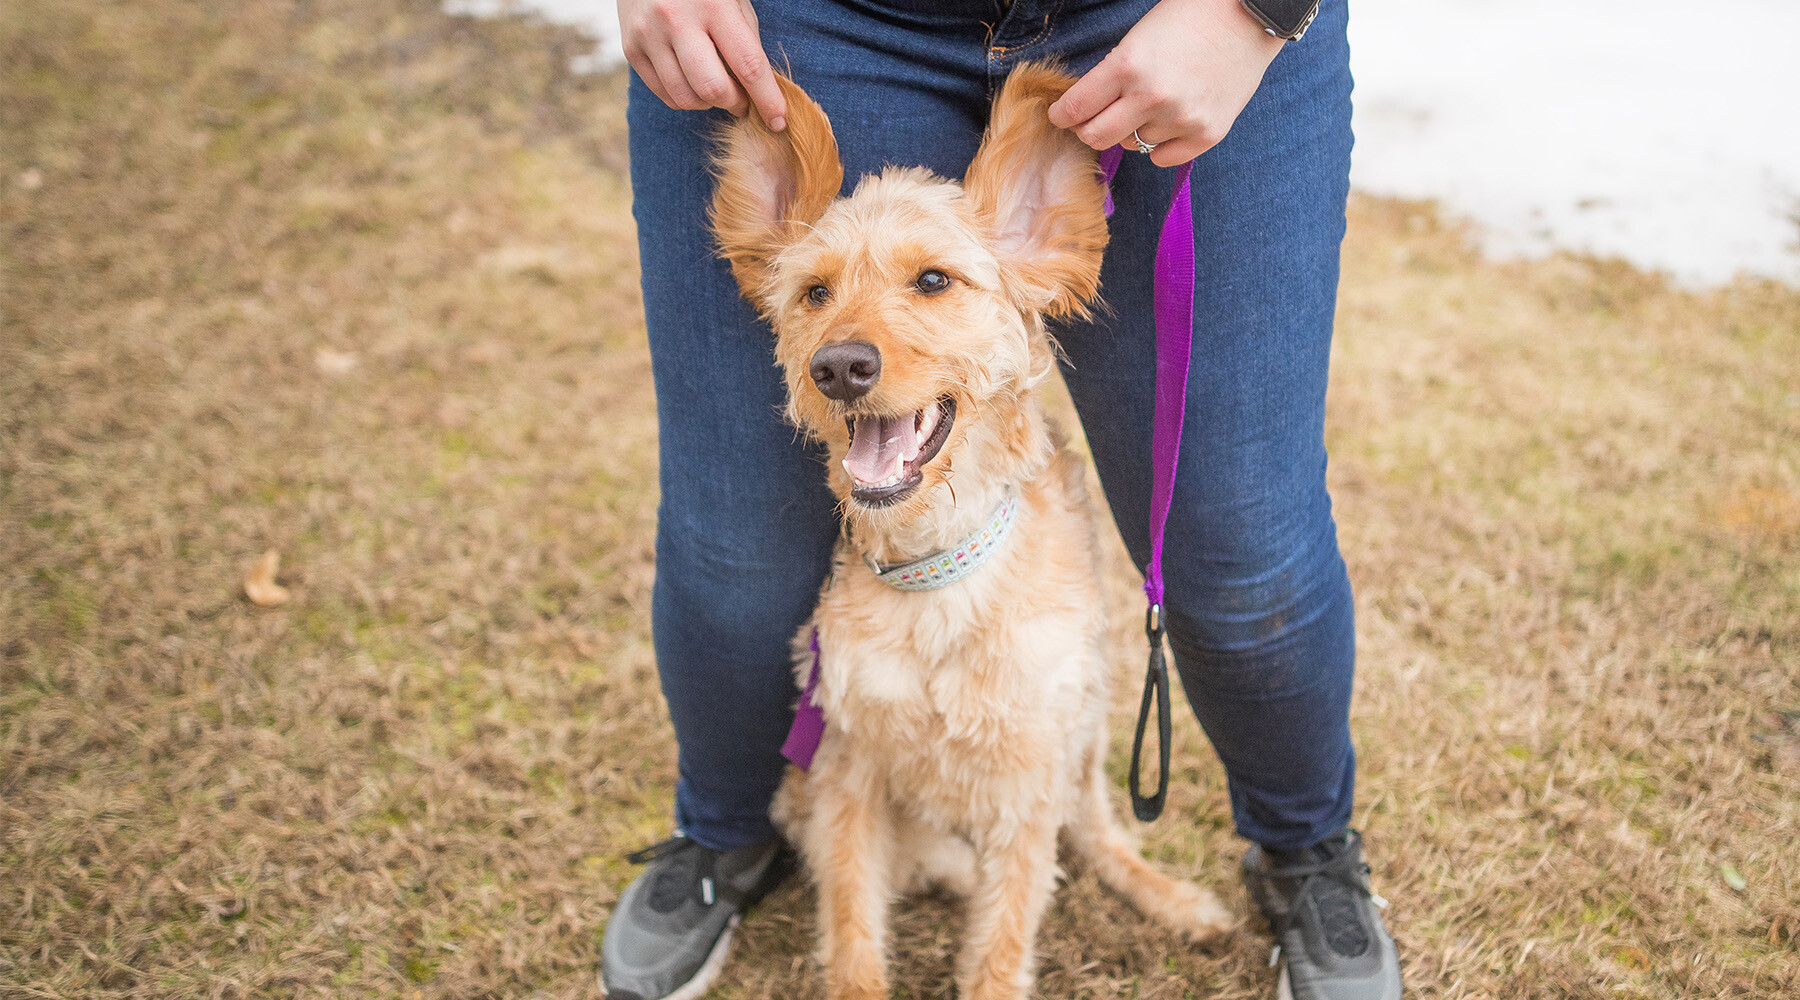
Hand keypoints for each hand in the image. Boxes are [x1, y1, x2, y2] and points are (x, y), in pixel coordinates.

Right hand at [618, 0, 787, 129]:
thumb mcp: (733, 1)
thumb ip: (745, 42)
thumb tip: (757, 92)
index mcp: (713, 5)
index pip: (748, 65)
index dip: (767, 99)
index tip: (778, 121)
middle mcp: (677, 21)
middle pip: (713, 89)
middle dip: (735, 103)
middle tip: (742, 100)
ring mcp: (650, 36)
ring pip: (685, 98)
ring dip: (708, 103)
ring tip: (716, 87)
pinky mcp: (632, 49)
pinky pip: (664, 94)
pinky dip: (685, 97)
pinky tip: (693, 81)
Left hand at [1048, 0, 1282, 165]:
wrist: (1249, 15)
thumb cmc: (1189, 19)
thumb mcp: (1137, 38)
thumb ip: (1112, 76)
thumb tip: (1085, 111)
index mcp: (1127, 65)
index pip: (1075, 108)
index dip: (1062, 115)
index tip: (1062, 115)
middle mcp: (1152, 97)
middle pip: (1095, 137)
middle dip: (1087, 129)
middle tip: (1093, 120)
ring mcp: (1181, 119)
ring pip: (1131, 145)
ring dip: (1132, 129)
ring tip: (1153, 102)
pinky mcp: (1206, 134)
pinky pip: (1161, 158)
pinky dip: (1159, 145)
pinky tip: (1169, 121)